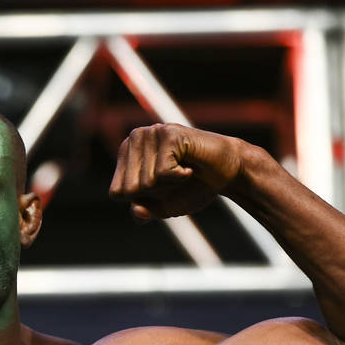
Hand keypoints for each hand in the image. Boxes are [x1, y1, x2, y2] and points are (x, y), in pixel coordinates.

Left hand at [108, 123, 243, 220]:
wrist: (227, 173)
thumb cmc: (192, 187)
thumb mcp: (163, 207)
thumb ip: (145, 212)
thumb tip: (135, 211)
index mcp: (125, 154)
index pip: (117, 193)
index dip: (141, 199)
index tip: (161, 187)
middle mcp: (134, 139)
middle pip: (129, 189)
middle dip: (155, 193)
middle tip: (174, 178)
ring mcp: (151, 133)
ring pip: (146, 181)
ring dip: (169, 184)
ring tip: (183, 169)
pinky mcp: (169, 133)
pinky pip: (162, 172)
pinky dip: (180, 177)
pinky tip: (189, 166)